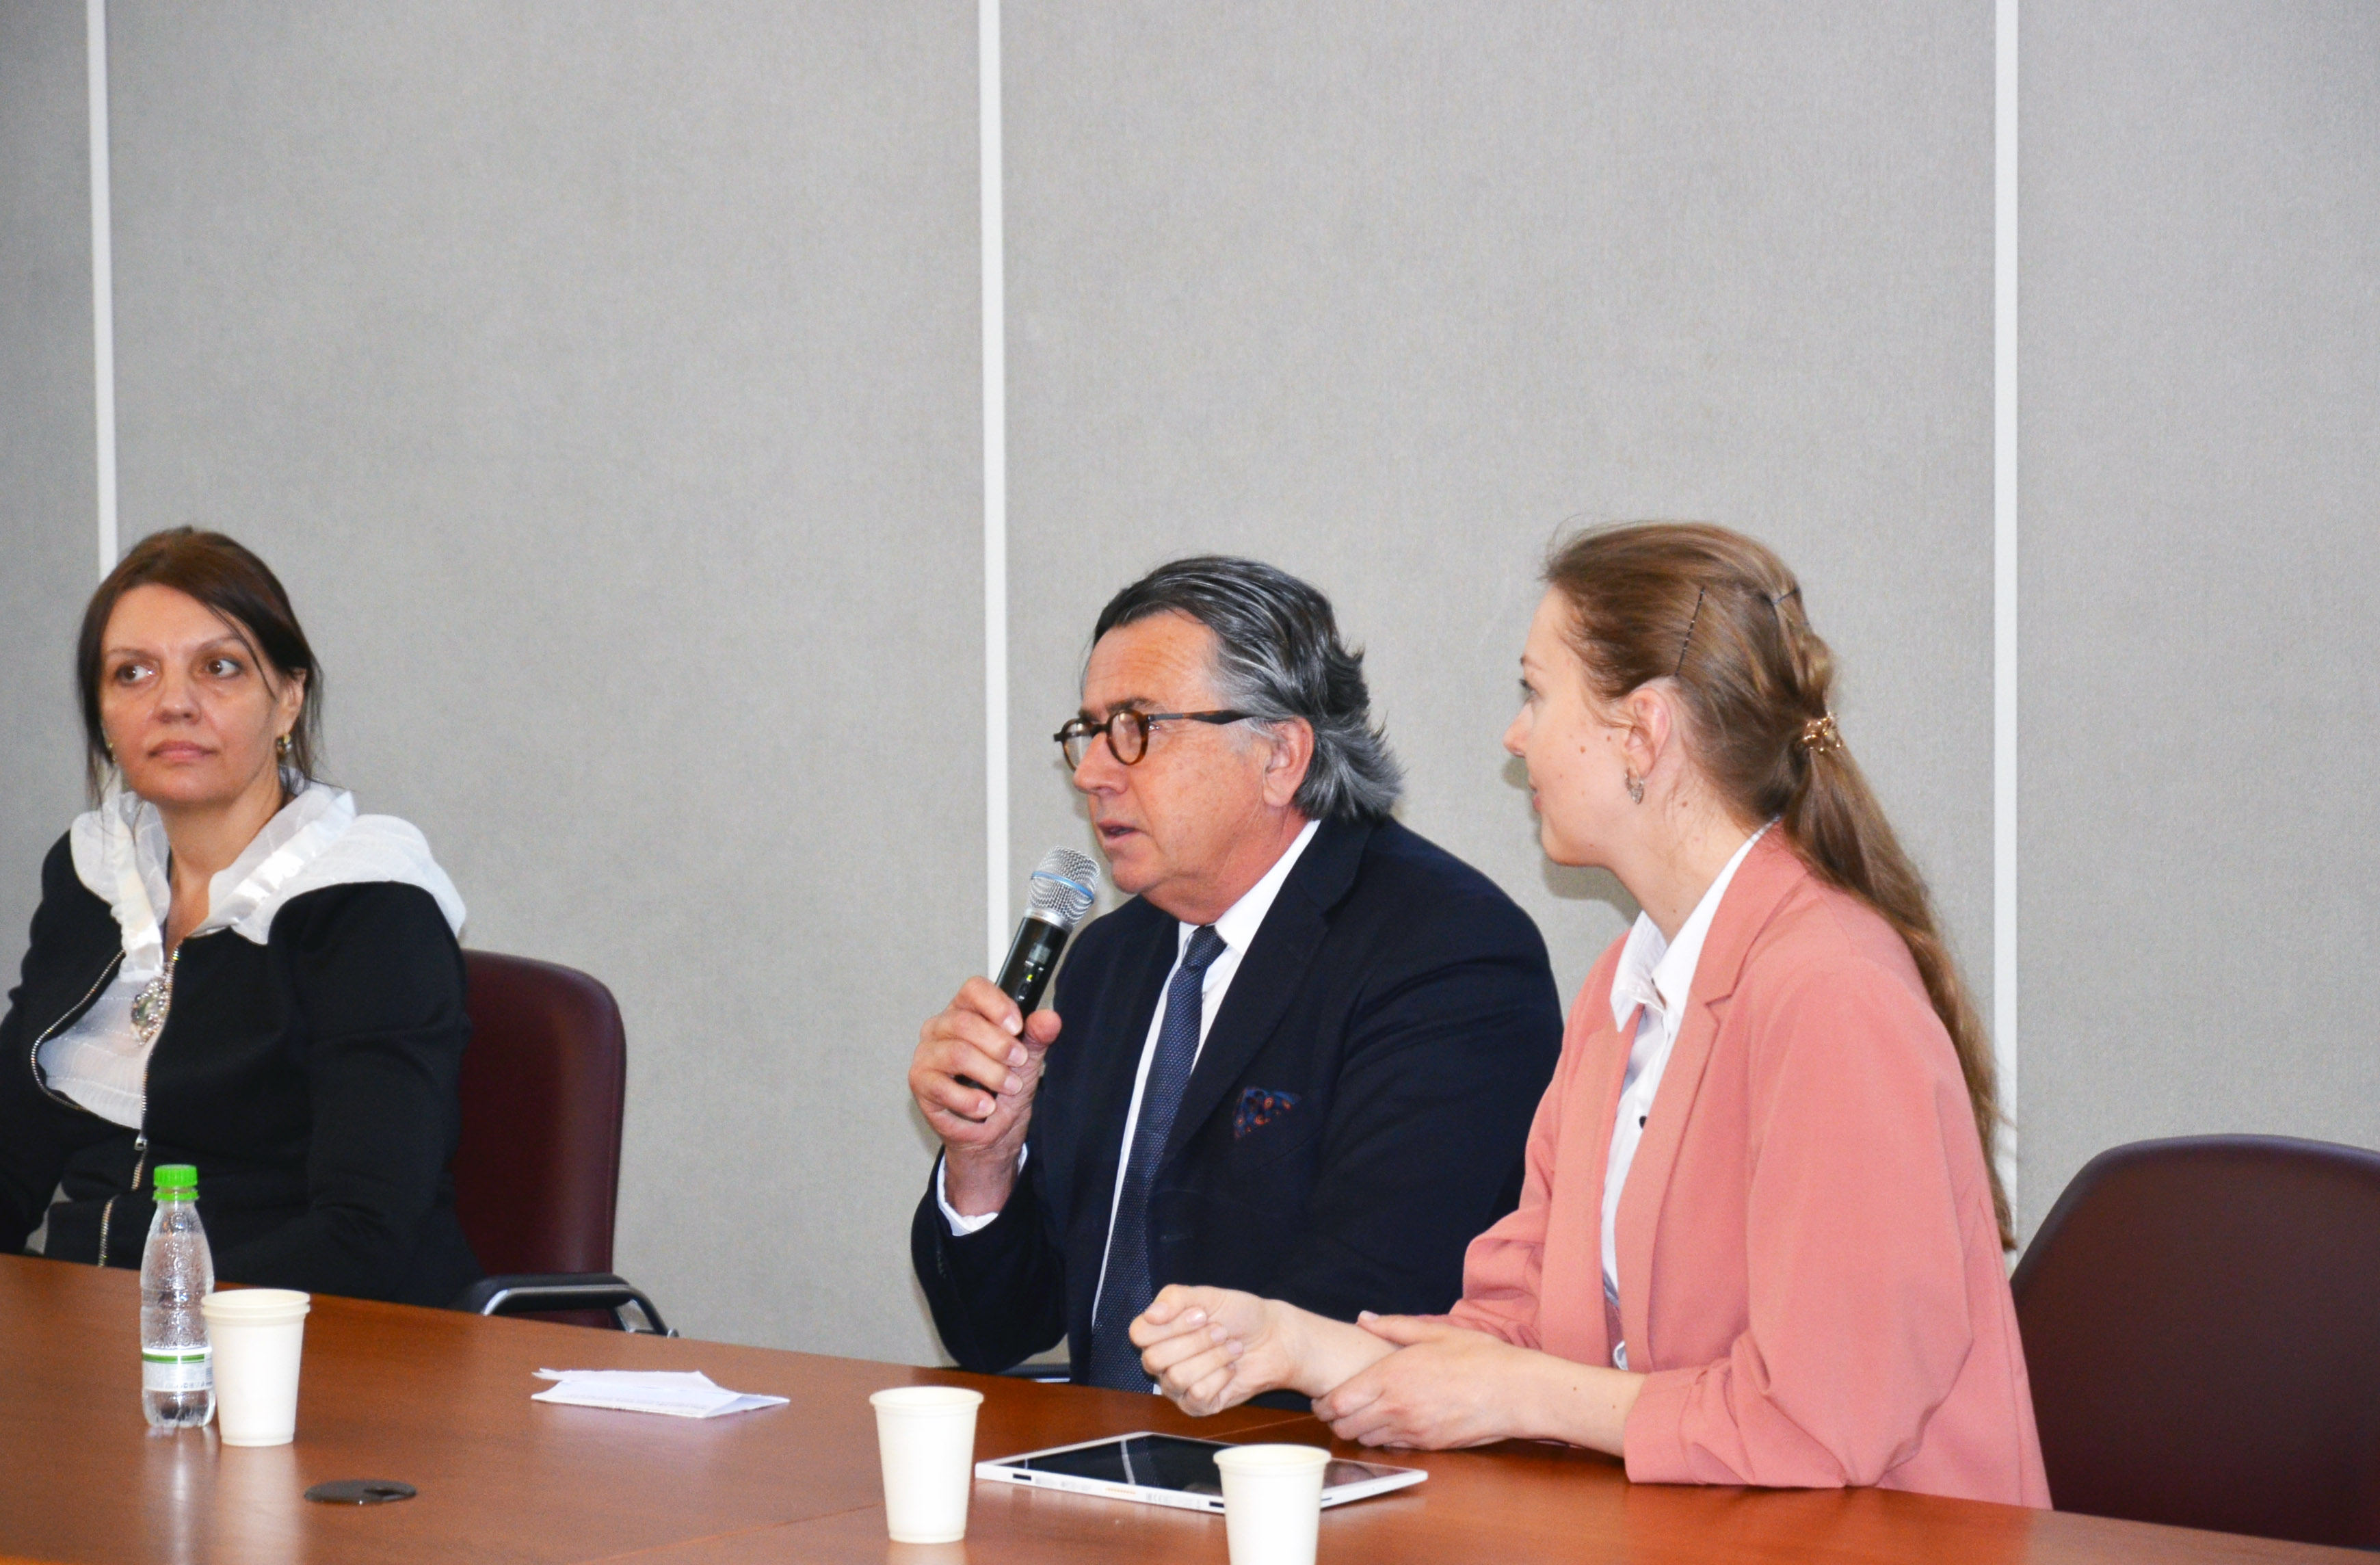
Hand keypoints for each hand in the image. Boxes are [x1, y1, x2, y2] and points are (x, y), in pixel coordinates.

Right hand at [908, 977, 1061, 1213]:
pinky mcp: (920, 1082)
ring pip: (957, 1053)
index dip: (997, 1005)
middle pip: (964, 1022)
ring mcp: (927, 1054)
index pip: (974, 990)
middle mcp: (941, 1027)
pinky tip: (986, 1106)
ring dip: (990, 1073)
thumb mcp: (1027, 1059)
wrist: (994, 1131)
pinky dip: (970, 1100)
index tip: (1018, 1026)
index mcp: (966, 1011)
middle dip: (1000, 1045)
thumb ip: (1037, 1036)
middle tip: (1019, 1062)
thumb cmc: (1004, 1089)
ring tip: (1008, 1087)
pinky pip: (942, 1086)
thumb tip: (1049, 1019)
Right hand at [1129, 1287, 1298, 1415]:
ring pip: (1177, 1377)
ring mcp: (1177, 1386)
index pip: (1138, 1334)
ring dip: (1213, 1358)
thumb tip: (1151, 1315)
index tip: (1201, 1314)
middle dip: (1196, 1342)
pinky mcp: (1196, 1406)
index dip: (1170, 1325)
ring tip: (1232, 1347)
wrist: (1273, 1339)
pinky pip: (1197, 1395)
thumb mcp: (1208, 1297)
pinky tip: (1231, 1369)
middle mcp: (1162, 1361)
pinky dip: (1220, 1377)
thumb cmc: (1239, 1315)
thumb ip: (1175, 1299)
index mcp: (1158, 1332)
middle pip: (1154, 1359)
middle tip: (1221, 1331)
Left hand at [1311, 1315, 1541, 1449]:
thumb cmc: (1479, 1357)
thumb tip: (1363, 1318)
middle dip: (1336, 1421)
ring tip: (1365, 1415)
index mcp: (1391, 1376)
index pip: (1338, 1401)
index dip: (1323, 1404)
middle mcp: (1396, 1408)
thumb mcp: (1435, 1332)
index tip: (1322, 1398)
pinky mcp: (1429, 1445)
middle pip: (1345, 1428)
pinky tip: (1394, 1422)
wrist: (1515, 1392)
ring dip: (1360, 1431)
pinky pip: (1393, 1446)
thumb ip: (1393, 1327)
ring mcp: (1412, 1431)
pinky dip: (1385, 1438)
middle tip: (1338, 1409)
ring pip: (1366, 1441)